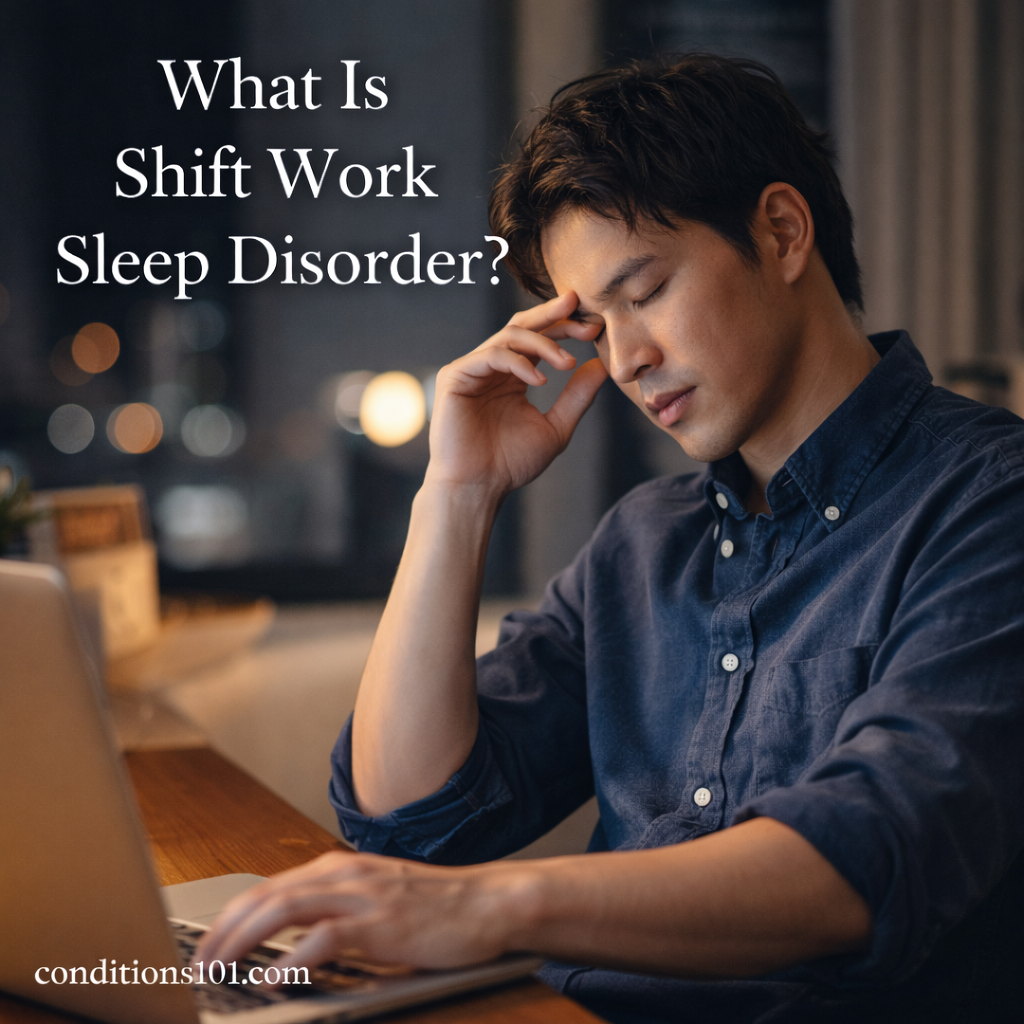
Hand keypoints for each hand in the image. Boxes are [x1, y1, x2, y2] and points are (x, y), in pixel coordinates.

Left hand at [193, 851, 521, 984]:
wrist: (486, 902)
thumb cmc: (435, 907)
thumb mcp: (376, 900)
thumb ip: (335, 912)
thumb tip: (290, 945)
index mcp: (339, 869)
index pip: (269, 889)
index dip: (230, 917)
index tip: (204, 946)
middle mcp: (344, 874)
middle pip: (267, 897)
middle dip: (223, 931)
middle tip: (196, 964)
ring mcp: (362, 895)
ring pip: (285, 910)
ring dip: (244, 942)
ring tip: (218, 969)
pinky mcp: (381, 922)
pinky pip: (326, 938)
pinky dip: (293, 959)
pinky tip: (273, 979)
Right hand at [426, 292, 606, 496]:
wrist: (478, 488)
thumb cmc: (511, 464)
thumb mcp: (556, 427)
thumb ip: (577, 396)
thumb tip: (602, 365)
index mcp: (513, 376)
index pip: (539, 338)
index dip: (565, 327)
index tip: (595, 326)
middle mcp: (491, 367)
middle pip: (522, 325)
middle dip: (552, 315)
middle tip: (578, 307)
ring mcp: (471, 369)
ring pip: (509, 335)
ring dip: (542, 343)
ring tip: (566, 362)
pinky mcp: (455, 376)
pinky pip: (491, 355)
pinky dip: (519, 363)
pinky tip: (540, 380)